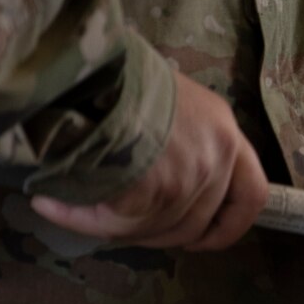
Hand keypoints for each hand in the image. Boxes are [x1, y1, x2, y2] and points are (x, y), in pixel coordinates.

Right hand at [31, 71, 269, 250]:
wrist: (87, 63)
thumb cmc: (115, 71)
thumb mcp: (165, 97)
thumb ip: (176, 138)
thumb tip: (149, 178)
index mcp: (223, 130)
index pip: (252, 193)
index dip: (230, 227)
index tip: (203, 240)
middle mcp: (216, 154)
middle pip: (195, 223)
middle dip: (154, 234)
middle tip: (116, 224)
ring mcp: (191, 175)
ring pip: (155, 228)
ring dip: (111, 226)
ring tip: (69, 205)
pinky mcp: (157, 190)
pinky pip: (119, 225)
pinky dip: (83, 220)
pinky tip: (52, 206)